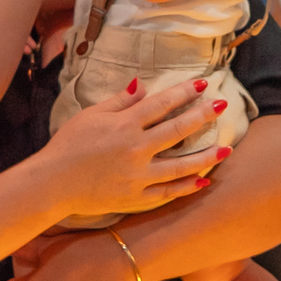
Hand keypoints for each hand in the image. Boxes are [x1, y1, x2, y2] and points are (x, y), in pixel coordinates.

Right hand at [39, 77, 229, 218]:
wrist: (53, 182)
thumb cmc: (69, 144)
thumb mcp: (91, 115)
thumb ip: (120, 101)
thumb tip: (143, 84)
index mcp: (124, 125)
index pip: (161, 104)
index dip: (184, 92)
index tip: (202, 82)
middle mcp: (136, 149)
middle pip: (178, 130)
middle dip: (203, 115)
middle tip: (222, 104)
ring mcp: (138, 176)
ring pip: (180, 165)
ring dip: (206, 156)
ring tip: (227, 148)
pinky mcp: (137, 197)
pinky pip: (168, 193)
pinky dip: (187, 187)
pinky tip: (203, 181)